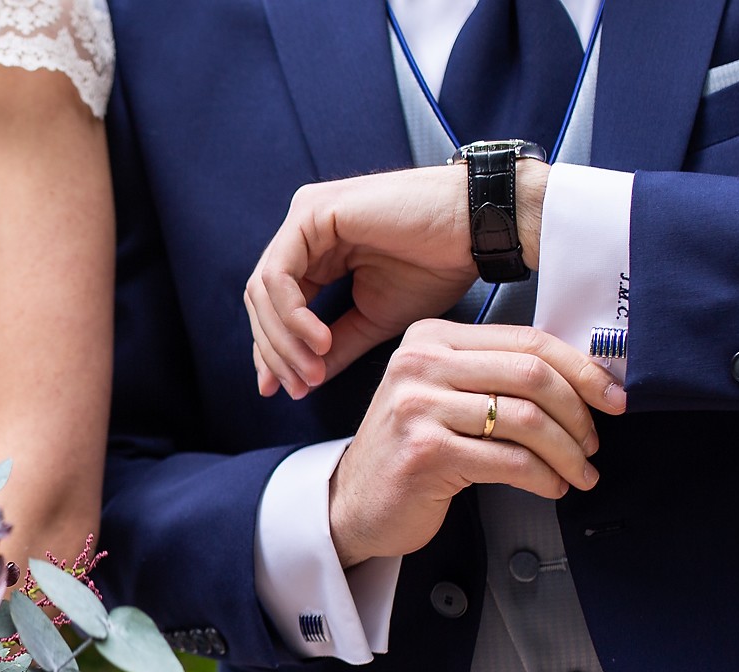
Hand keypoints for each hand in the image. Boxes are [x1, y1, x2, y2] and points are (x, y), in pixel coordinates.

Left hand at [245, 162, 547, 398]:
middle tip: (298, 386)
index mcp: (318, 252)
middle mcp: (305, 232)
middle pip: (261, 301)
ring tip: (313, 369)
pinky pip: (279, 274)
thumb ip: (334, 347)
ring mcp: (306, 218)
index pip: (274, 307)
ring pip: (263, 290)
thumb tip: (302, 380)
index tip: (279, 390)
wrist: (477, 231)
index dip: (271, 352)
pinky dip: (293, 315)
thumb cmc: (438, 267)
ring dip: (283, 339)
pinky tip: (318, 340)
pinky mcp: (313, 212)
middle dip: (274, 352)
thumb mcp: (374, 320)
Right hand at [327, 318, 624, 565]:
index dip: (582, 370)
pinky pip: (508, 460)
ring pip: (526, 419)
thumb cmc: (408, 453)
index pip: (527, 341)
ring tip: (577, 471)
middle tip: (593, 442)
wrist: (353, 504)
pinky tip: (550, 486)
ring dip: (566, 452)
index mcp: (431, 338)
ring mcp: (417, 407)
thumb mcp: (444, 397)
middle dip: (579, 413)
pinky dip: (542, 477)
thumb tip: (581, 381)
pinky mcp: (424, 452)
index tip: (611, 397)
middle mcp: (419, 364)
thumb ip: (494, 377)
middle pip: (532, 375)